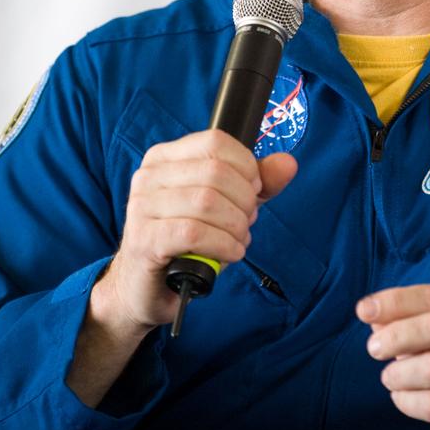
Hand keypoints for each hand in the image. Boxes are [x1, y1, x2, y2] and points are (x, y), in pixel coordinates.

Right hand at [94, 129, 296, 336]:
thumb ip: (259, 183)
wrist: (146, 287)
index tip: (253, 191)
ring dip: (235, 227)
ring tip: (237, 240)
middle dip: (244, 202)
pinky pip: (195, 233)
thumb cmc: (186, 242)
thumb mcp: (227, 205)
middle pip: (216, 173)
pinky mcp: (144, 240)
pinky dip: (223, 245)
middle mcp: (149, 176)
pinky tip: (230, 253)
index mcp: (165, 157)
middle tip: (245, 222)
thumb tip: (288, 163)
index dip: (246, 167)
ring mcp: (142, 207)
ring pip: (207, 203)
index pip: (216, 142)